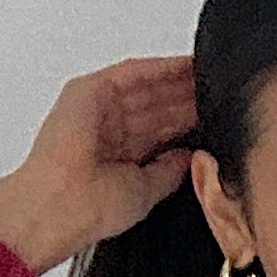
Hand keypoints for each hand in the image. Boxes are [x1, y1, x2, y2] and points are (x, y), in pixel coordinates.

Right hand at [0, 56, 199, 275]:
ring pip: (146, 87)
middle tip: (218, 87)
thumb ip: (166, 172)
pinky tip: (184, 66)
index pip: (157, 130)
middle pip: (154, 105)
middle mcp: (106, 128)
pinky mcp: (90, 90)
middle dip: (185, 96)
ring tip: (207, 73)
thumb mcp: (144, 192)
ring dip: (177, 80)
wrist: (58, 204)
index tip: (213, 113)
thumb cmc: (88, 210)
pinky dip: (158, 69)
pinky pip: (131, 73)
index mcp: (115, 155)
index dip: (184, 119)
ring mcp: (97, 107)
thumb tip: (188, 159)